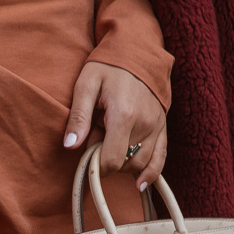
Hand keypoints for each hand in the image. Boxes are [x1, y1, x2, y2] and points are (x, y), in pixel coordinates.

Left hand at [62, 61, 167, 190]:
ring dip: (123, 164)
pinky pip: (161, 158)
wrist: (138, 50)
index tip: (86, 157)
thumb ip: (78, 116)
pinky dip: (151, 173)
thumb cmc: (108, 66)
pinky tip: (139, 184)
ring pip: (140, 164)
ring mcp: (157, 126)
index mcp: (124, 115)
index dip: (95, 166)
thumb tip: (70, 146)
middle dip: (107, 161)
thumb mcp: (86, 84)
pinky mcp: (163, 127)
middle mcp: (145, 124)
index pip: (110, 159)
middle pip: (124, 163)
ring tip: (111, 145)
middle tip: (96, 141)